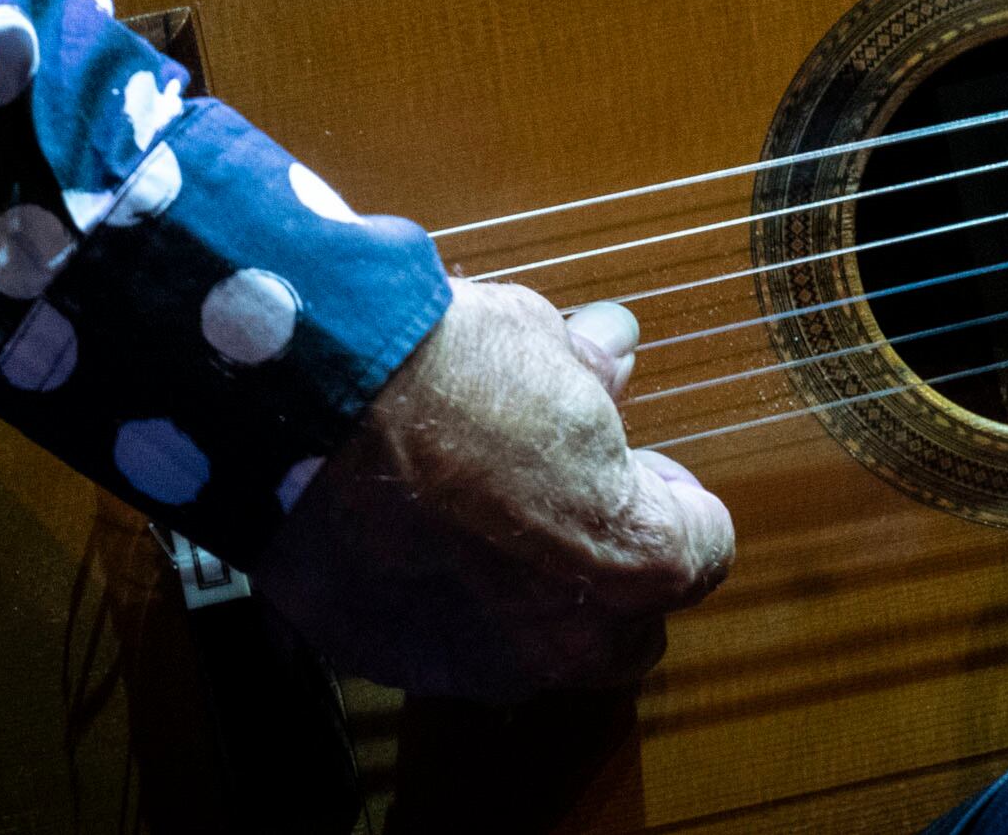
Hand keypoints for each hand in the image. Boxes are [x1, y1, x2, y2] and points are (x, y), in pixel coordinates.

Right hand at [254, 282, 734, 700]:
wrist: (304, 404)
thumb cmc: (445, 370)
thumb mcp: (545, 344)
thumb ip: (587, 374)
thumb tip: (605, 353)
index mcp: (633, 561)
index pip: (702, 550)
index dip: (676, 497)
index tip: (644, 462)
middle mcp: (561, 639)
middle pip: (628, 629)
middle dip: (614, 571)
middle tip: (576, 497)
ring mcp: (469, 662)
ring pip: (532, 649)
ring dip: (528, 594)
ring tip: (489, 516)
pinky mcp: (384, 659)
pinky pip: (439, 641)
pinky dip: (439, 600)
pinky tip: (414, 536)